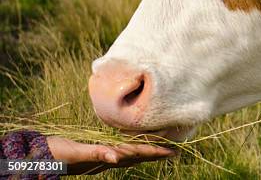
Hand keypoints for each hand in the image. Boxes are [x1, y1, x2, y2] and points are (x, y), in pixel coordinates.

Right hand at [47, 136, 176, 174]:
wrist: (37, 157)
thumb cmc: (56, 154)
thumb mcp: (75, 153)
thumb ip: (95, 154)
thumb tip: (115, 157)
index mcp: (107, 157)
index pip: (137, 153)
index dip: (155, 151)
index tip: (173, 151)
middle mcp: (107, 159)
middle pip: (138, 155)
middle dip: (157, 153)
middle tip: (177, 151)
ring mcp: (102, 158)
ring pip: (130, 154)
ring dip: (147, 151)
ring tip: (162, 150)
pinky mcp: (95, 154)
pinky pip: (119, 151)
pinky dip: (130, 148)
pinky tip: (134, 149)